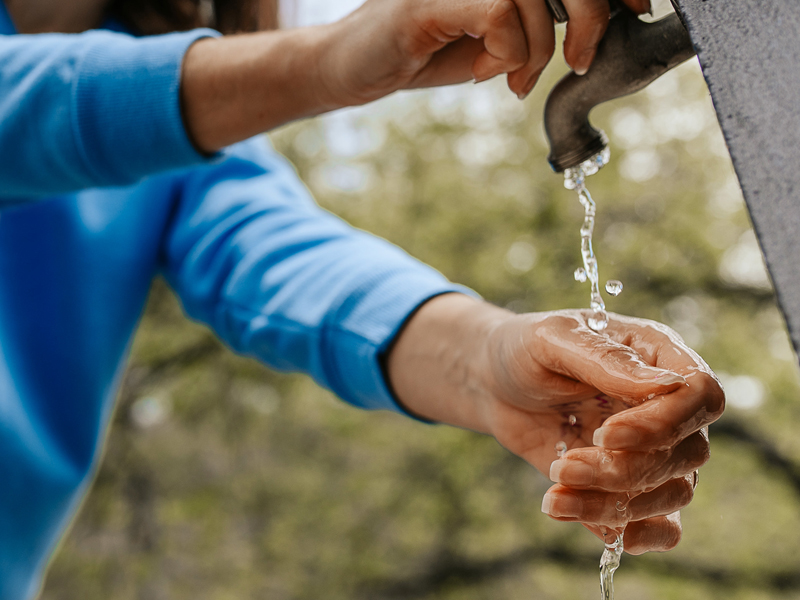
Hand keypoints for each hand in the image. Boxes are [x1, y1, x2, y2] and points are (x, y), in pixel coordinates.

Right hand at [322, 0, 651, 103]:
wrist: (358, 68)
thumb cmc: (430, 51)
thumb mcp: (499, 37)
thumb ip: (544, 21)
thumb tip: (605, 21)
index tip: (639, 7)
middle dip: (593, 14)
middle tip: (579, 61)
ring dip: (538, 49)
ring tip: (513, 79)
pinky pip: (501, 13)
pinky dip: (505, 53)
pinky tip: (484, 72)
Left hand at [387, 295, 723, 554]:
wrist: (495, 385)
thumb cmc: (526, 350)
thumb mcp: (554, 339)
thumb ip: (607, 360)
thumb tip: (670, 387)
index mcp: (659, 355)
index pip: (700, 396)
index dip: (664, 424)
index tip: (606, 435)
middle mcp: (668, 405)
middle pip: (686, 454)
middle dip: (622, 470)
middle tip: (561, 466)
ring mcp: (654, 448)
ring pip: (671, 495)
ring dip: (613, 504)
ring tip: (553, 494)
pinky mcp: (632, 484)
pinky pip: (658, 525)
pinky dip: (627, 532)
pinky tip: (581, 517)